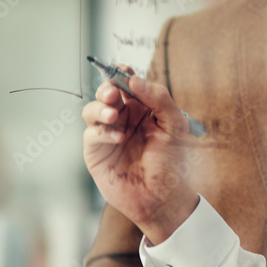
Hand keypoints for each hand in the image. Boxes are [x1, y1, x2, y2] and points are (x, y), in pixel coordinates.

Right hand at [82, 66, 197, 243]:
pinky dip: (102, 132)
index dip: (122, 74)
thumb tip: (135, 79)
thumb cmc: (173, 162)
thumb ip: (159, 99)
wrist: (164, 197)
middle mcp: (124, 119)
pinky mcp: (97, 153)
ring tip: (114, 116)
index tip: (121, 69)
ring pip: (92, 110)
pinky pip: (91, 135)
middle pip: (106, 94)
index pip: (128, 84)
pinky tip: (119, 137)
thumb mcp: (175, 125)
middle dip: (107, 89)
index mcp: (143, 109)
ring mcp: (109, 135)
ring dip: (100, 108)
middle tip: (114, 94)